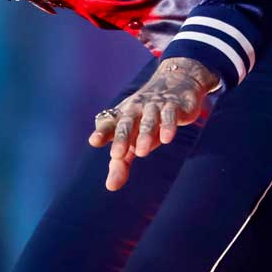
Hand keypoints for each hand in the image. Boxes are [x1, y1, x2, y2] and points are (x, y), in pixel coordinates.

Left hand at [88, 57, 218, 190]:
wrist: (177, 84)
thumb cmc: (148, 119)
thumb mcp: (134, 140)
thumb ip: (121, 163)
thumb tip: (111, 187)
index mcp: (122, 116)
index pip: (109, 123)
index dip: (102, 132)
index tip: (94, 141)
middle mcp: (136, 110)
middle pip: (127, 123)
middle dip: (122, 138)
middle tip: (117, 155)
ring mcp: (155, 106)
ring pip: (149, 120)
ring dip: (145, 135)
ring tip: (141, 151)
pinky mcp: (174, 106)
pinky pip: (169, 115)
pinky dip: (168, 126)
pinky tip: (166, 138)